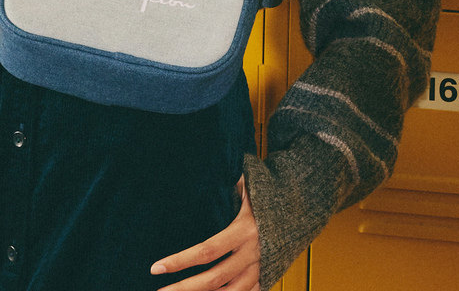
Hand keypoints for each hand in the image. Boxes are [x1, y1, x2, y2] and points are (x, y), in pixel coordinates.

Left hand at [150, 175, 259, 289]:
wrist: (301, 204)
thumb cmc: (269, 191)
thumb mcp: (246, 185)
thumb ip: (223, 186)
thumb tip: (195, 178)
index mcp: (244, 230)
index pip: (206, 251)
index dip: (180, 261)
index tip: (157, 267)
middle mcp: (252, 253)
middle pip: (213, 280)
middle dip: (184, 288)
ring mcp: (260, 268)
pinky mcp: (266, 275)